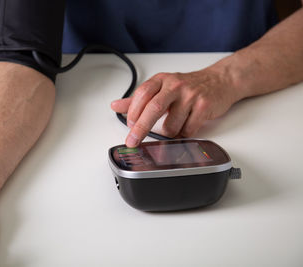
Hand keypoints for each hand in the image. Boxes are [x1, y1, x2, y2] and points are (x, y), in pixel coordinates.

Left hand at [111, 68, 241, 146]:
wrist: (220, 80)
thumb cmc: (187, 86)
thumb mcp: (160, 88)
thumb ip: (138, 99)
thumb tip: (116, 106)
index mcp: (161, 80)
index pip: (142, 95)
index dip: (133, 112)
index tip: (129, 126)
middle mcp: (175, 85)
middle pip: (153, 108)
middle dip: (141, 128)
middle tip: (133, 141)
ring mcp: (190, 95)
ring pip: (171, 125)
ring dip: (170, 133)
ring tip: (175, 124)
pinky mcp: (203, 106)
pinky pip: (188, 130)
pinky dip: (184, 133)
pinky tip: (187, 124)